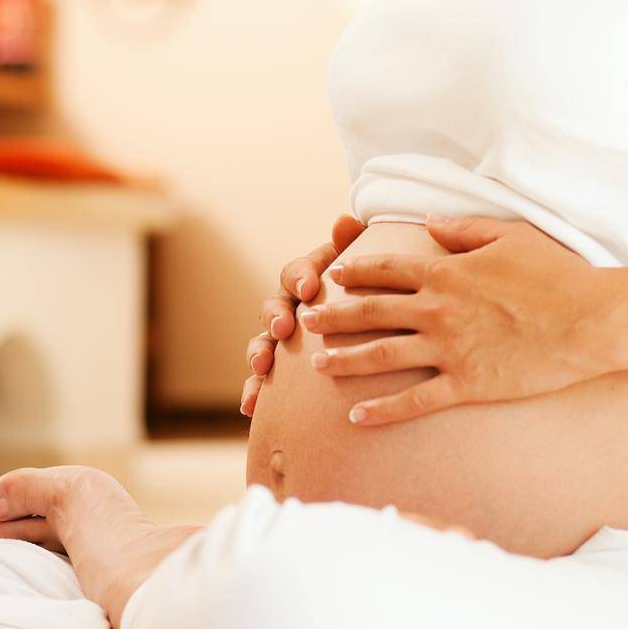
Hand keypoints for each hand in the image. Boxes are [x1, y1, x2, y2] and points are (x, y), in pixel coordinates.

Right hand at [241, 212, 365, 416]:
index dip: (300, 277)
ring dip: (257, 353)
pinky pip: (264, 381)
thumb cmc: (374, 290)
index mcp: (309, 277)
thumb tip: (343, 221)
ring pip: (263, 343)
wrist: (377, 329)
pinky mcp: (283, 371)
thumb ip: (354, 245)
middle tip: (282, 327)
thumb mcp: (369, 268)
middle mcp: (291, 306)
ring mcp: (284, 339)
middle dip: (275, 316)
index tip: (309, 288)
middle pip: (273, 306)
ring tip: (260, 368)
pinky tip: (250, 407)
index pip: (295, 272)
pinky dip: (254, 391)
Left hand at [300, 214, 602, 425]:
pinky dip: (383, 410)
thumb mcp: (508, 235)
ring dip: (347, 360)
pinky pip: (415, 401)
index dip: (356, 271)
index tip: (333, 275)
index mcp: (446, 271)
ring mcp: (450, 350)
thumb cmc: (555, 273)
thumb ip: (463, 230)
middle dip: (335, 316)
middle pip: (373, 312)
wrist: (588, 320)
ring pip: (383, 356)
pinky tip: (357, 416)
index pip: (387, 269)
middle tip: (306, 321)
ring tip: (318, 365)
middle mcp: (438, 310)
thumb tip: (430, 224)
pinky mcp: (467, 384)